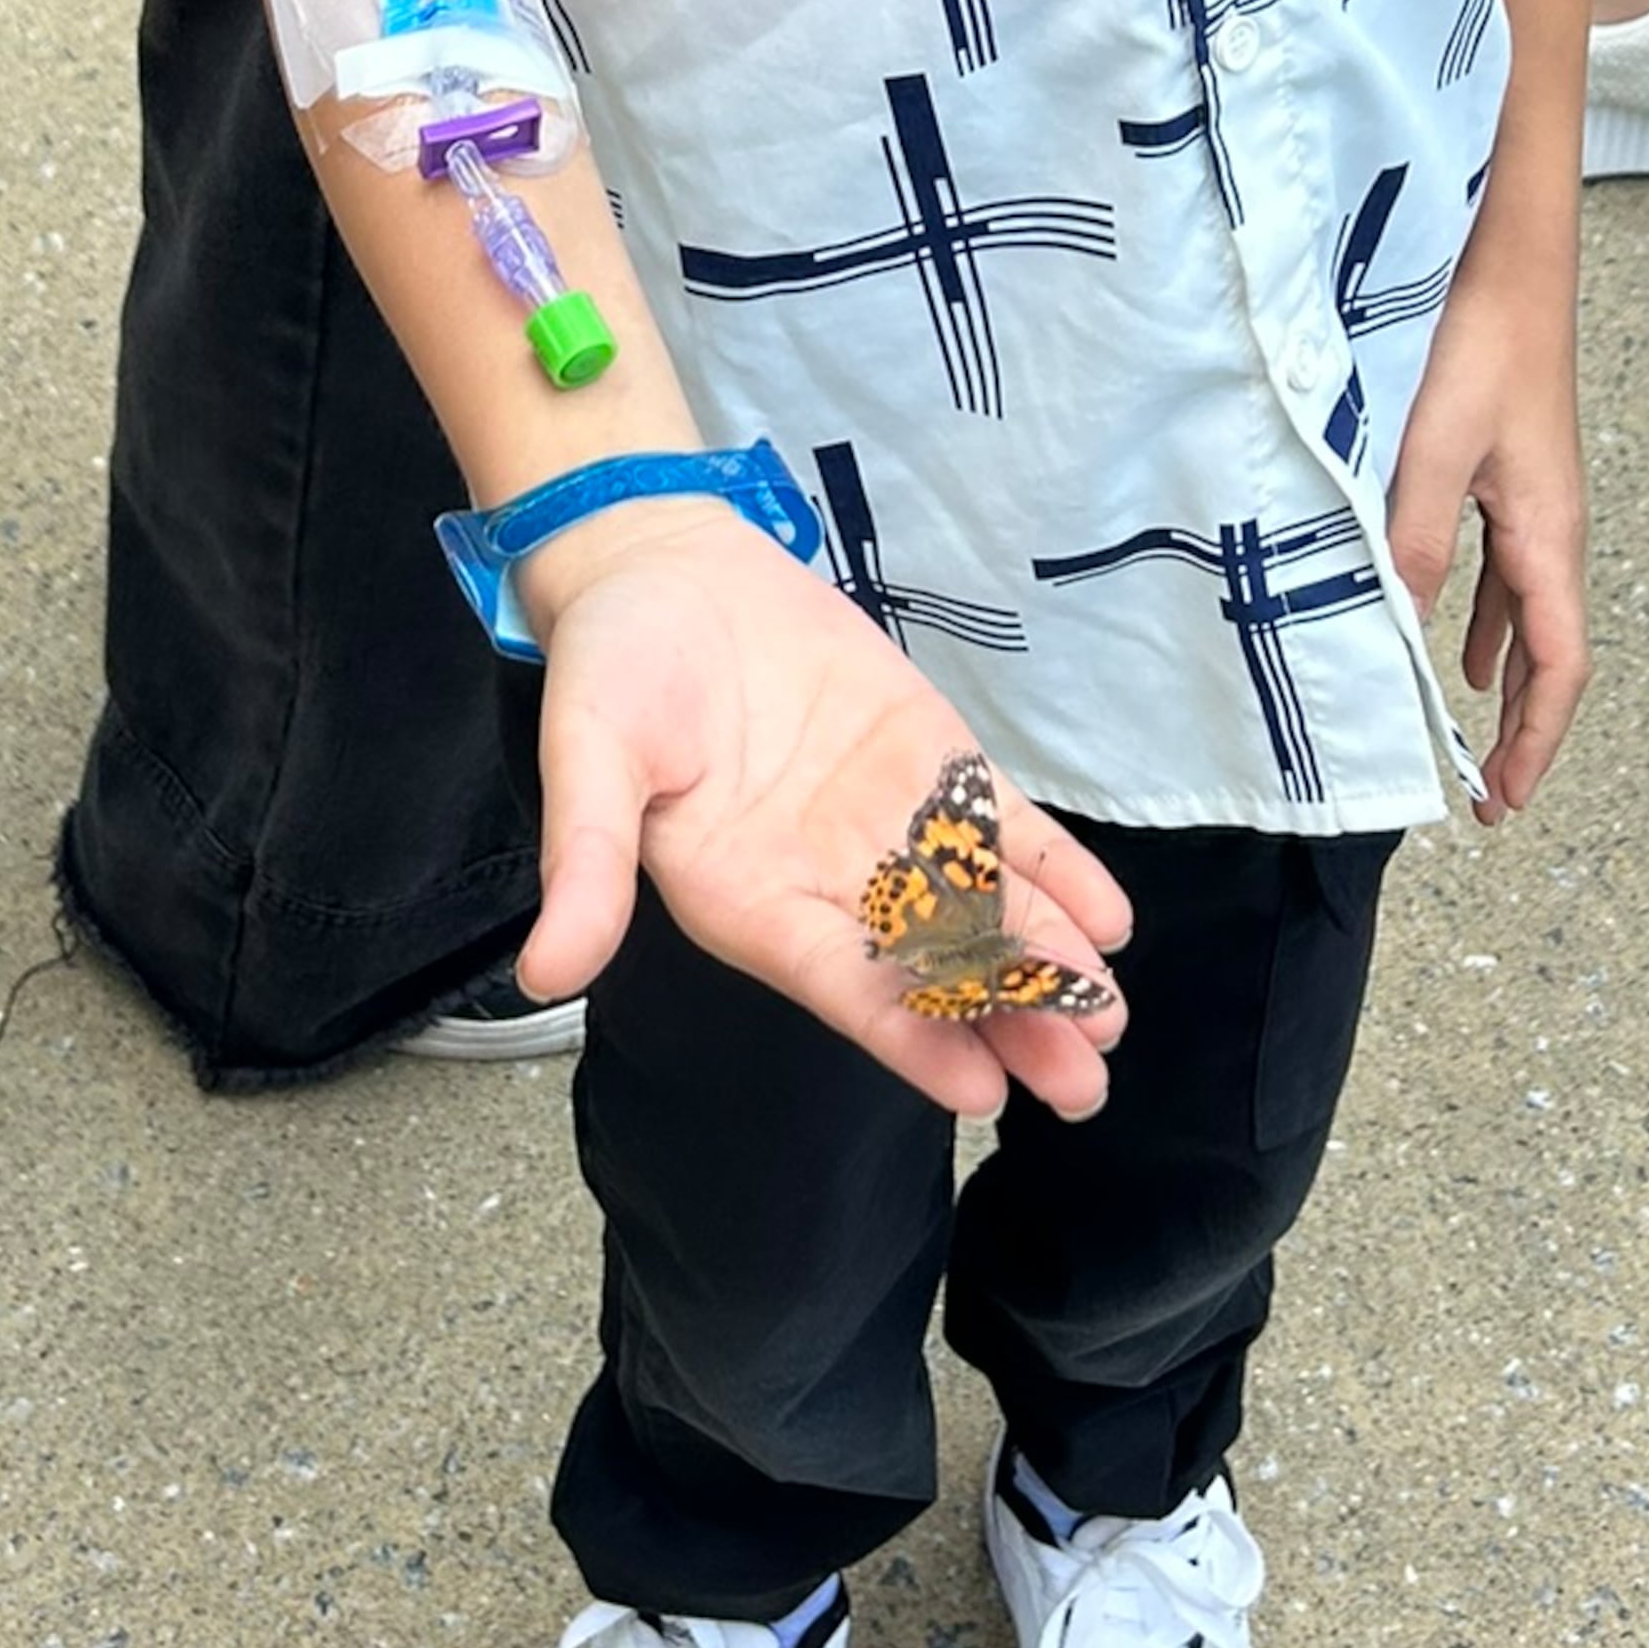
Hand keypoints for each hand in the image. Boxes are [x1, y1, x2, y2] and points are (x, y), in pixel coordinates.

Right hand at [521, 507, 1133, 1118]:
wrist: (661, 561)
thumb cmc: (612, 663)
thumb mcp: (587, 754)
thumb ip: (583, 861)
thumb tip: (542, 973)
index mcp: (746, 900)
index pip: (840, 986)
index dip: (909, 1036)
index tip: (978, 1086)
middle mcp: (825, 879)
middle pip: (927, 967)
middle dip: (1006, 1020)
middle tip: (1083, 1082)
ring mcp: (883, 820)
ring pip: (978, 906)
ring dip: (1043, 958)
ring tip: (1106, 1013)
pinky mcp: (925, 759)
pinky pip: (999, 826)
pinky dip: (1054, 868)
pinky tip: (1106, 916)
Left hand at [1383, 291, 1589, 824]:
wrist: (1510, 263)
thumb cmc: (1481, 343)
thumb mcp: (1435, 450)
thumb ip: (1414, 539)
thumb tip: (1399, 632)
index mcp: (1549, 535)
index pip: (1559, 667)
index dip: (1536, 740)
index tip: (1506, 799)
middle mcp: (1555, 530)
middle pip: (1552, 657)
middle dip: (1524, 731)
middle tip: (1492, 796)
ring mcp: (1537, 506)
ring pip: (1530, 621)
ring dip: (1505, 685)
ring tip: (1472, 740)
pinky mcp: (1512, 480)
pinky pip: (1507, 578)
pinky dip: (1487, 627)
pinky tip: (1454, 644)